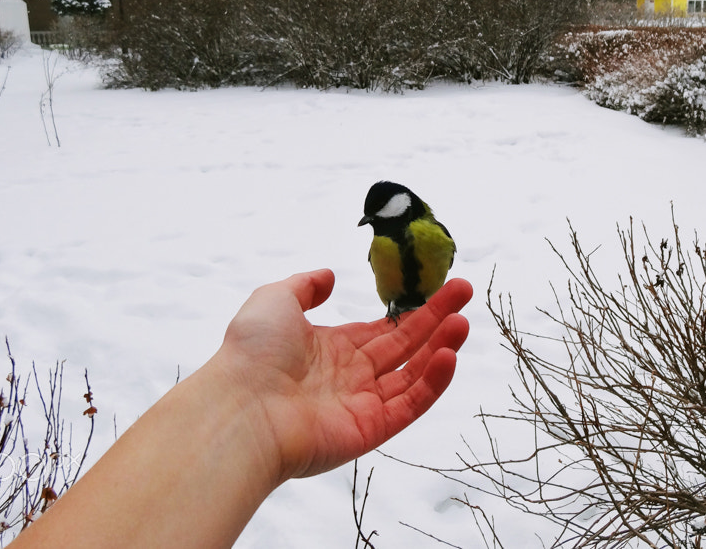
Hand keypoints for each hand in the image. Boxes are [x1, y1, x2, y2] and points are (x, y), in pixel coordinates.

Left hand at [216, 269, 471, 481]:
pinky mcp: (370, 429)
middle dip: (436, 318)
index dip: (412, 310)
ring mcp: (361, 404)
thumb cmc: (251, 352)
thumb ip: (304, 286)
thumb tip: (329, 275)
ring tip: (464, 322)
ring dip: (441, 347)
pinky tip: (449, 354)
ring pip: (413, 373)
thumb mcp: (274, 300)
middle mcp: (350, 376)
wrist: (240, 407)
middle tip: (464, 291)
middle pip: (404, 345)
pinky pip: (410, 403)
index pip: (383, 329)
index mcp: (330, 348)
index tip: (440, 288)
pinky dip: (433, 382)